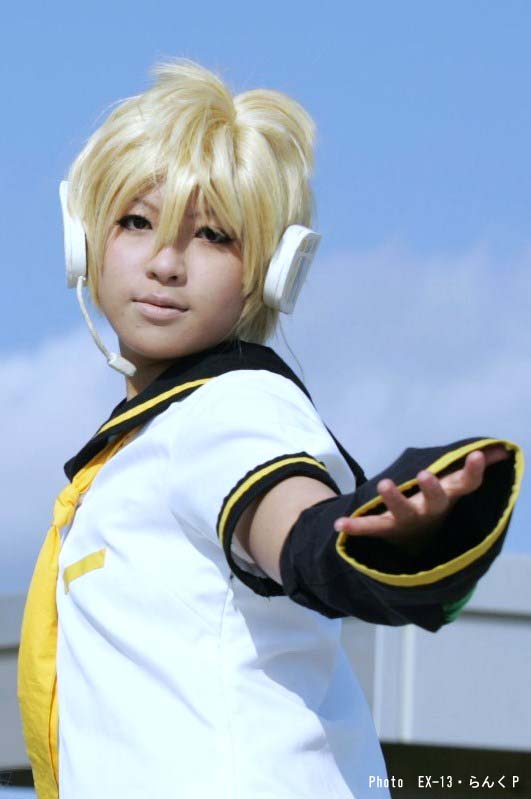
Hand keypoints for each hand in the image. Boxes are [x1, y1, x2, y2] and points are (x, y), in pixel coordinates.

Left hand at [333, 444, 509, 556]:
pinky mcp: (386, 529)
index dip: (472, 471)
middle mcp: (429, 511)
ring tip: (384, 483)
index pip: (465, 485)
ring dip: (394, 500)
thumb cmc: (436, 503)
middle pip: (434, 501)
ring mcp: (407, 522)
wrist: (417, 544)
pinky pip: (370, 528)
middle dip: (431, 488)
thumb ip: (469, 469)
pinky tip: (338, 524)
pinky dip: (355, 527)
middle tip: (425, 474)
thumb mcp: (453, 485)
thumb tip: (499, 449)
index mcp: (447, 498)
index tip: (476, 455)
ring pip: (401, 514)